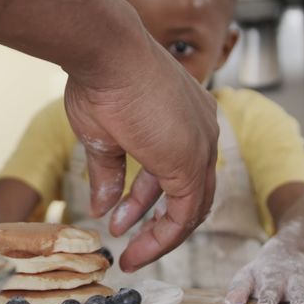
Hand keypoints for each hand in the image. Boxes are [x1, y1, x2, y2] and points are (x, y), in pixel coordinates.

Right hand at [63, 36, 217, 271]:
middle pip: (192, 192)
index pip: (180, 170)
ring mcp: (201, 146)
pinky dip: (163, 234)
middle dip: (158, 222)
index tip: (121, 217)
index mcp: (188, 117)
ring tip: (129, 252)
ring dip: (160, 234)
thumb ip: (109, 173)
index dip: (149, 200)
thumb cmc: (101, 79)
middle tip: (128, 238)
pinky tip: (132, 243)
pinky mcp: (191, 162)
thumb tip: (101, 206)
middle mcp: (203, 131)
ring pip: (192, 207)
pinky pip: (185, 213)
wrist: (106, 51)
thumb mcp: (104, 135)